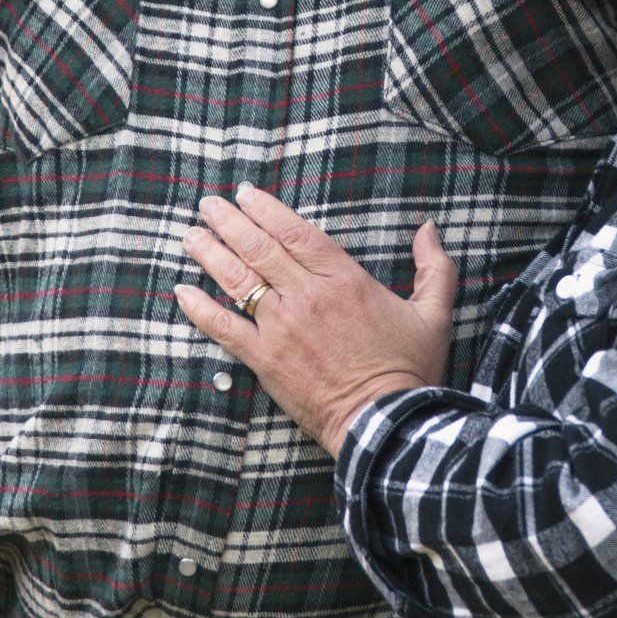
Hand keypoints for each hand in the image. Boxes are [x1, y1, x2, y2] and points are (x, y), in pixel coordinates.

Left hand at [176, 184, 456, 456]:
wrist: (387, 424)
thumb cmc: (411, 371)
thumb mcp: (434, 313)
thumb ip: (434, 267)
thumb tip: (429, 229)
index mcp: (345, 280)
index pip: (296, 232)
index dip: (267, 209)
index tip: (246, 193)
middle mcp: (307, 296)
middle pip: (259, 247)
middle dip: (229, 220)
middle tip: (208, 203)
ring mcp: (282, 327)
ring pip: (237, 279)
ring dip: (210, 252)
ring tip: (190, 234)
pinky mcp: (264, 359)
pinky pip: (224, 327)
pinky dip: (200, 308)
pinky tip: (182, 291)